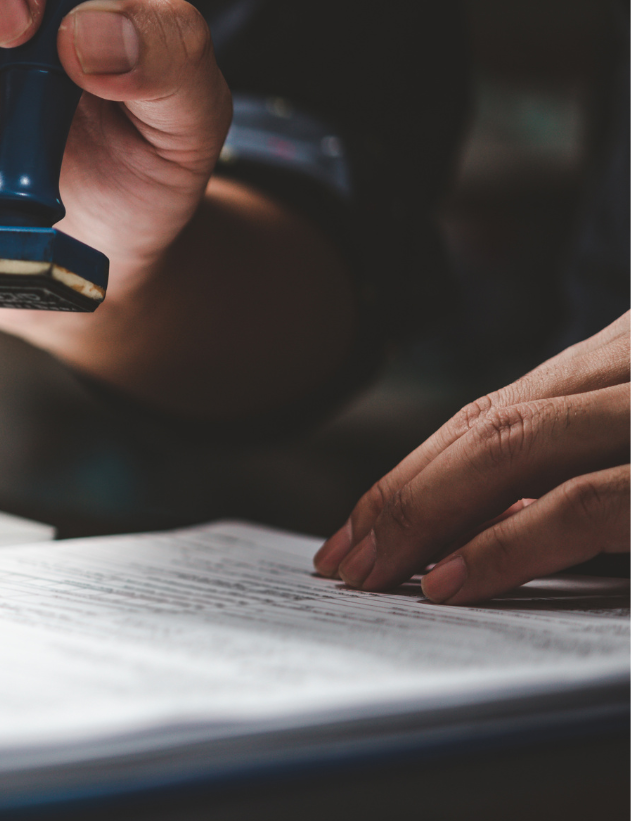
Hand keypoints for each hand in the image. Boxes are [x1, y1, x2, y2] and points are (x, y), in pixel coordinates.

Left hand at [314, 312, 629, 603]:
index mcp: (625, 362)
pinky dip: (504, 545)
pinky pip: (580, 502)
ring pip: (513, 443)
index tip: (356, 530)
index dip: (415, 472)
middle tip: (343, 562)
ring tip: (372, 575)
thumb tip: (492, 520)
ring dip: (426, 513)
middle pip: (488, 423)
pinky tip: (447, 583)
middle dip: (402, 496)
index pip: (495, 412)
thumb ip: (577, 465)